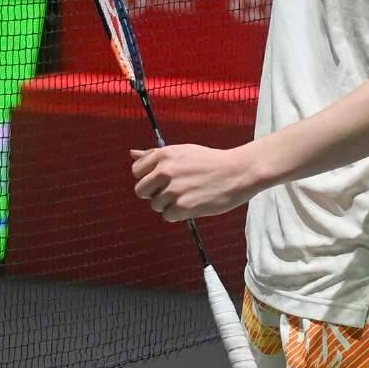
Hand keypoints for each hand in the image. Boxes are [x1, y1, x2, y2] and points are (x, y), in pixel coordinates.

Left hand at [130, 144, 260, 220]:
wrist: (236, 172)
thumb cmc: (209, 161)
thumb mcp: (181, 151)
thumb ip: (154, 154)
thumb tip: (132, 153)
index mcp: (163, 155)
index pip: (136, 171)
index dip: (147, 178)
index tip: (160, 180)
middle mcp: (165, 171)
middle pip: (141, 191)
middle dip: (153, 193)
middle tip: (171, 191)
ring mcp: (173, 190)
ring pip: (155, 205)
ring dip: (167, 205)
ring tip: (186, 196)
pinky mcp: (184, 207)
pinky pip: (168, 216)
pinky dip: (177, 214)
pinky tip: (191, 205)